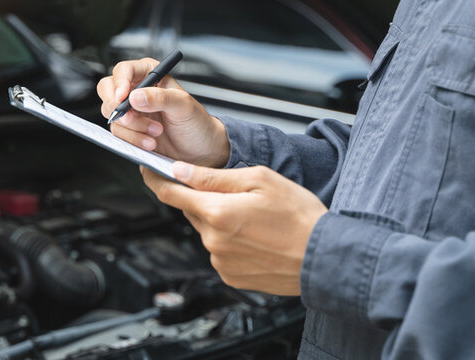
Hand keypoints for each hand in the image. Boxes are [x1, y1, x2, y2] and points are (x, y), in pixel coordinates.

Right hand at [97, 58, 229, 167]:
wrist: (200, 150)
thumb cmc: (196, 123)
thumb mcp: (184, 106)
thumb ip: (160, 98)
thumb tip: (135, 96)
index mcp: (150, 74)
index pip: (124, 70)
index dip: (119, 83)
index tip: (123, 98)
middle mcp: (137, 90)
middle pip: (108, 90)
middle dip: (117, 107)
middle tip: (130, 118)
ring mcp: (131, 111)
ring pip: (112, 114)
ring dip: (132, 127)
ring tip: (156, 132)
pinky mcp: (129, 130)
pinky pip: (118, 132)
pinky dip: (132, 139)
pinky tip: (150, 142)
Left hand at [141, 162, 327, 295]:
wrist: (326, 257)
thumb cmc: (300, 217)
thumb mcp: (260, 180)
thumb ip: (214, 177)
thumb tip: (180, 171)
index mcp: (218, 212)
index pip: (171, 194)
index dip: (155, 179)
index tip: (148, 170)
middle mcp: (213, 240)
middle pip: (193, 211)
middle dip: (207, 200)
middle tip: (239, 196)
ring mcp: (220, 260)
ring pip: (208, 232)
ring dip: (222, 222)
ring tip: (257, 221)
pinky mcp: (229, 276)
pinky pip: (220, 252)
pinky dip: (231, 242)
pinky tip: (257, 239)